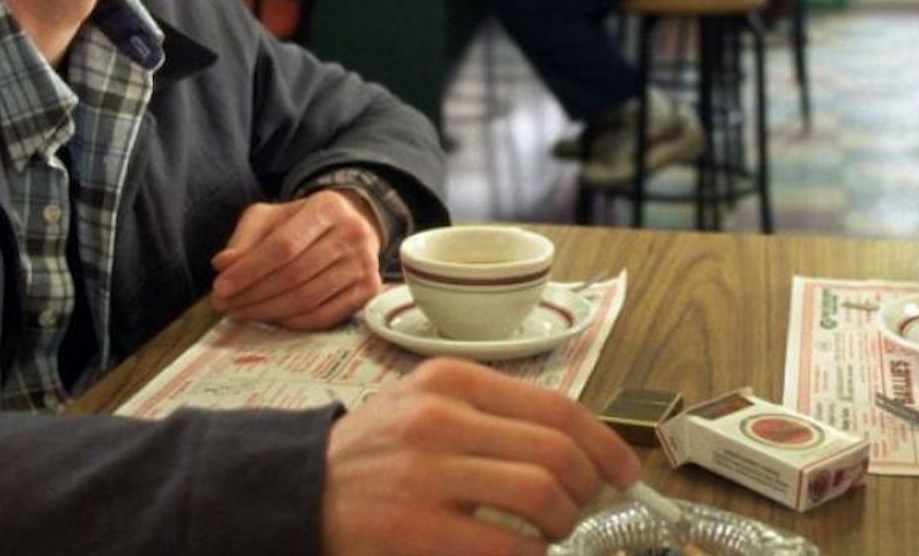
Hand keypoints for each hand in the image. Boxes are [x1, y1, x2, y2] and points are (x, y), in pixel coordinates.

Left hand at [210, 190, 382, 328]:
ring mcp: (366, 263)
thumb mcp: (270, 219)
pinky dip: (293, 322)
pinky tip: (271, 318)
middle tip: (224, 305)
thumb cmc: (301, 225)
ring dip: (268, 312)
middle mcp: (354, 233)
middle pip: (295, 275)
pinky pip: (325, 315)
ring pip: (309, 299)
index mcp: (328, 207)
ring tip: (241, 312)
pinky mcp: (370, 289)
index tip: (221, 287)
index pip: (284, 246)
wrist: (347, 229)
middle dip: (253, 295)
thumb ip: (244, 239)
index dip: (249, 270)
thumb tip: (224, 265)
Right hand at [320, 359, 641, 555]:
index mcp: (450, 381)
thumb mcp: (426, 407)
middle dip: (587, 487)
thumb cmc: (372, 455)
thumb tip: (577, 446)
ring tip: (551, 531)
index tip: (625, 470)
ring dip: (563, 521)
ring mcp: (426, 474)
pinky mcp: (416, 529)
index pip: (555, 406)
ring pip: (542, 493)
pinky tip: (522, 551)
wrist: (294, 491)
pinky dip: (532, 553)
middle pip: (557, 450)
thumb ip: (492, 416)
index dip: (604, 443)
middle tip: (582, 507)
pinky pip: (508, 544)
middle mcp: (440, 418)